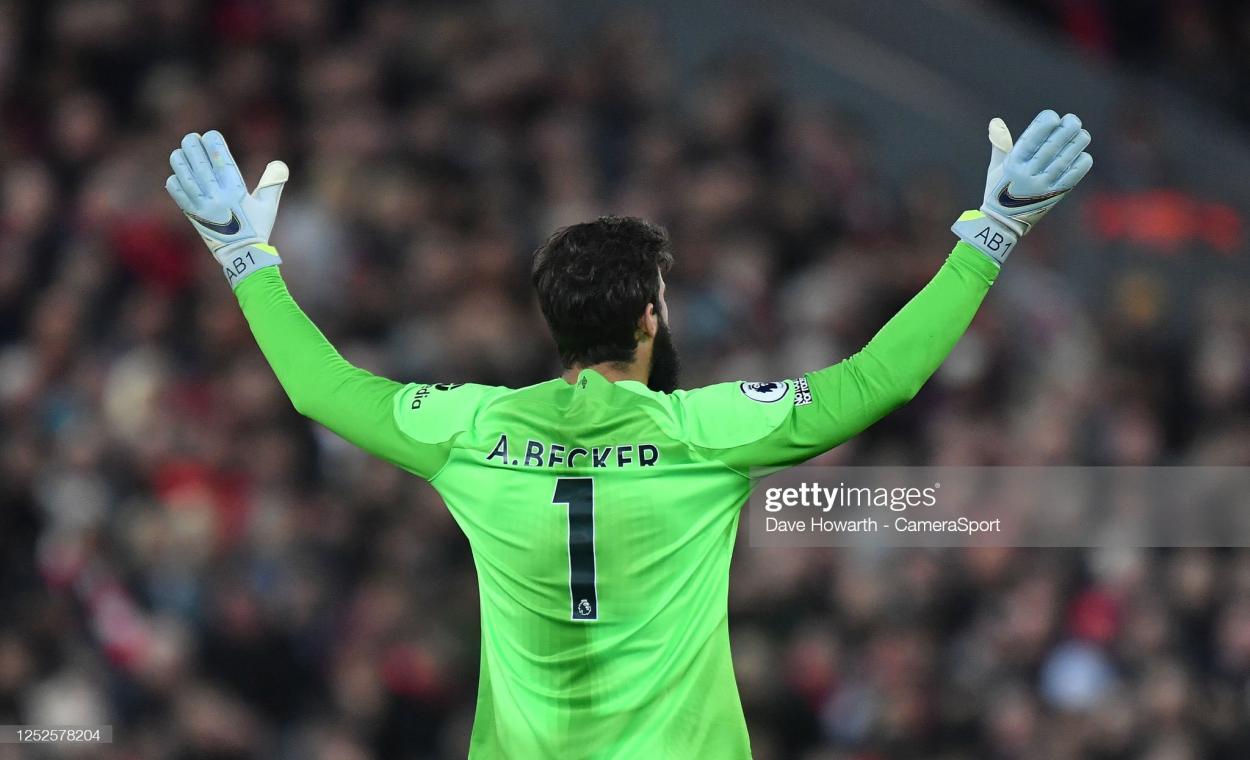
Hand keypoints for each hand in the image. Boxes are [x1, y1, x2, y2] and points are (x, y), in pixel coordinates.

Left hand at [165, 131, 288, 287]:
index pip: (221, 159)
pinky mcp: (191, 214)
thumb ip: (273, 183)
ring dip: (180, 160)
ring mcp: (202, 205)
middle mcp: (217, 196)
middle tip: (191, 138)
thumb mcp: (268, 206)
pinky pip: (177, 192)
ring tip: (181, 152)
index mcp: (236, 191)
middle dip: (193, 145)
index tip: (210, 135)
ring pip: (184, 174)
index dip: (213, 143)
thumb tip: (280, 164)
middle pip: (199, 162)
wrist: (241, 256)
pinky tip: (178, 176)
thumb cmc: (257, 229)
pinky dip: (175, 180)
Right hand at [952, 110, 1092, 264]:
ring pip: (1065, 158)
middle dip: (1066, 129)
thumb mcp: (996, 167)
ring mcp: (1042, 186)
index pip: (1032, 138)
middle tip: (1073, 121)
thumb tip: (996, 121)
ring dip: (1077, 143)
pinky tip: (1082, 154)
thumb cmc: (999, 190)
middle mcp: (1027, 174)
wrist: (1003, 224)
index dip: (1045, 124)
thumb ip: (1000, 143)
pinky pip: (1072, 176)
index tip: (1053, 116)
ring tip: (1082, 135)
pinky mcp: (1054, 196)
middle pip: (1052, 146)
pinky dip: (1080, 163)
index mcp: (1013, 164)